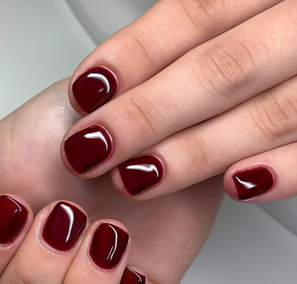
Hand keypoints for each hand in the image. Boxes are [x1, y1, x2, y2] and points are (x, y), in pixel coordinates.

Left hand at [63, 0, 295, 202]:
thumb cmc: (277, 28)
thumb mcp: (242, 12)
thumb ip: (194, 35)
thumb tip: (116, 79)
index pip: (195, 13)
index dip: (136, 54)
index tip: (87, 91)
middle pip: (222, 69)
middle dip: (148, 114)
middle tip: (93, 148)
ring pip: (269, 114)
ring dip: (195, 152)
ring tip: (137, 177)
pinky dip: (286, 170)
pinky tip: (236, 185)